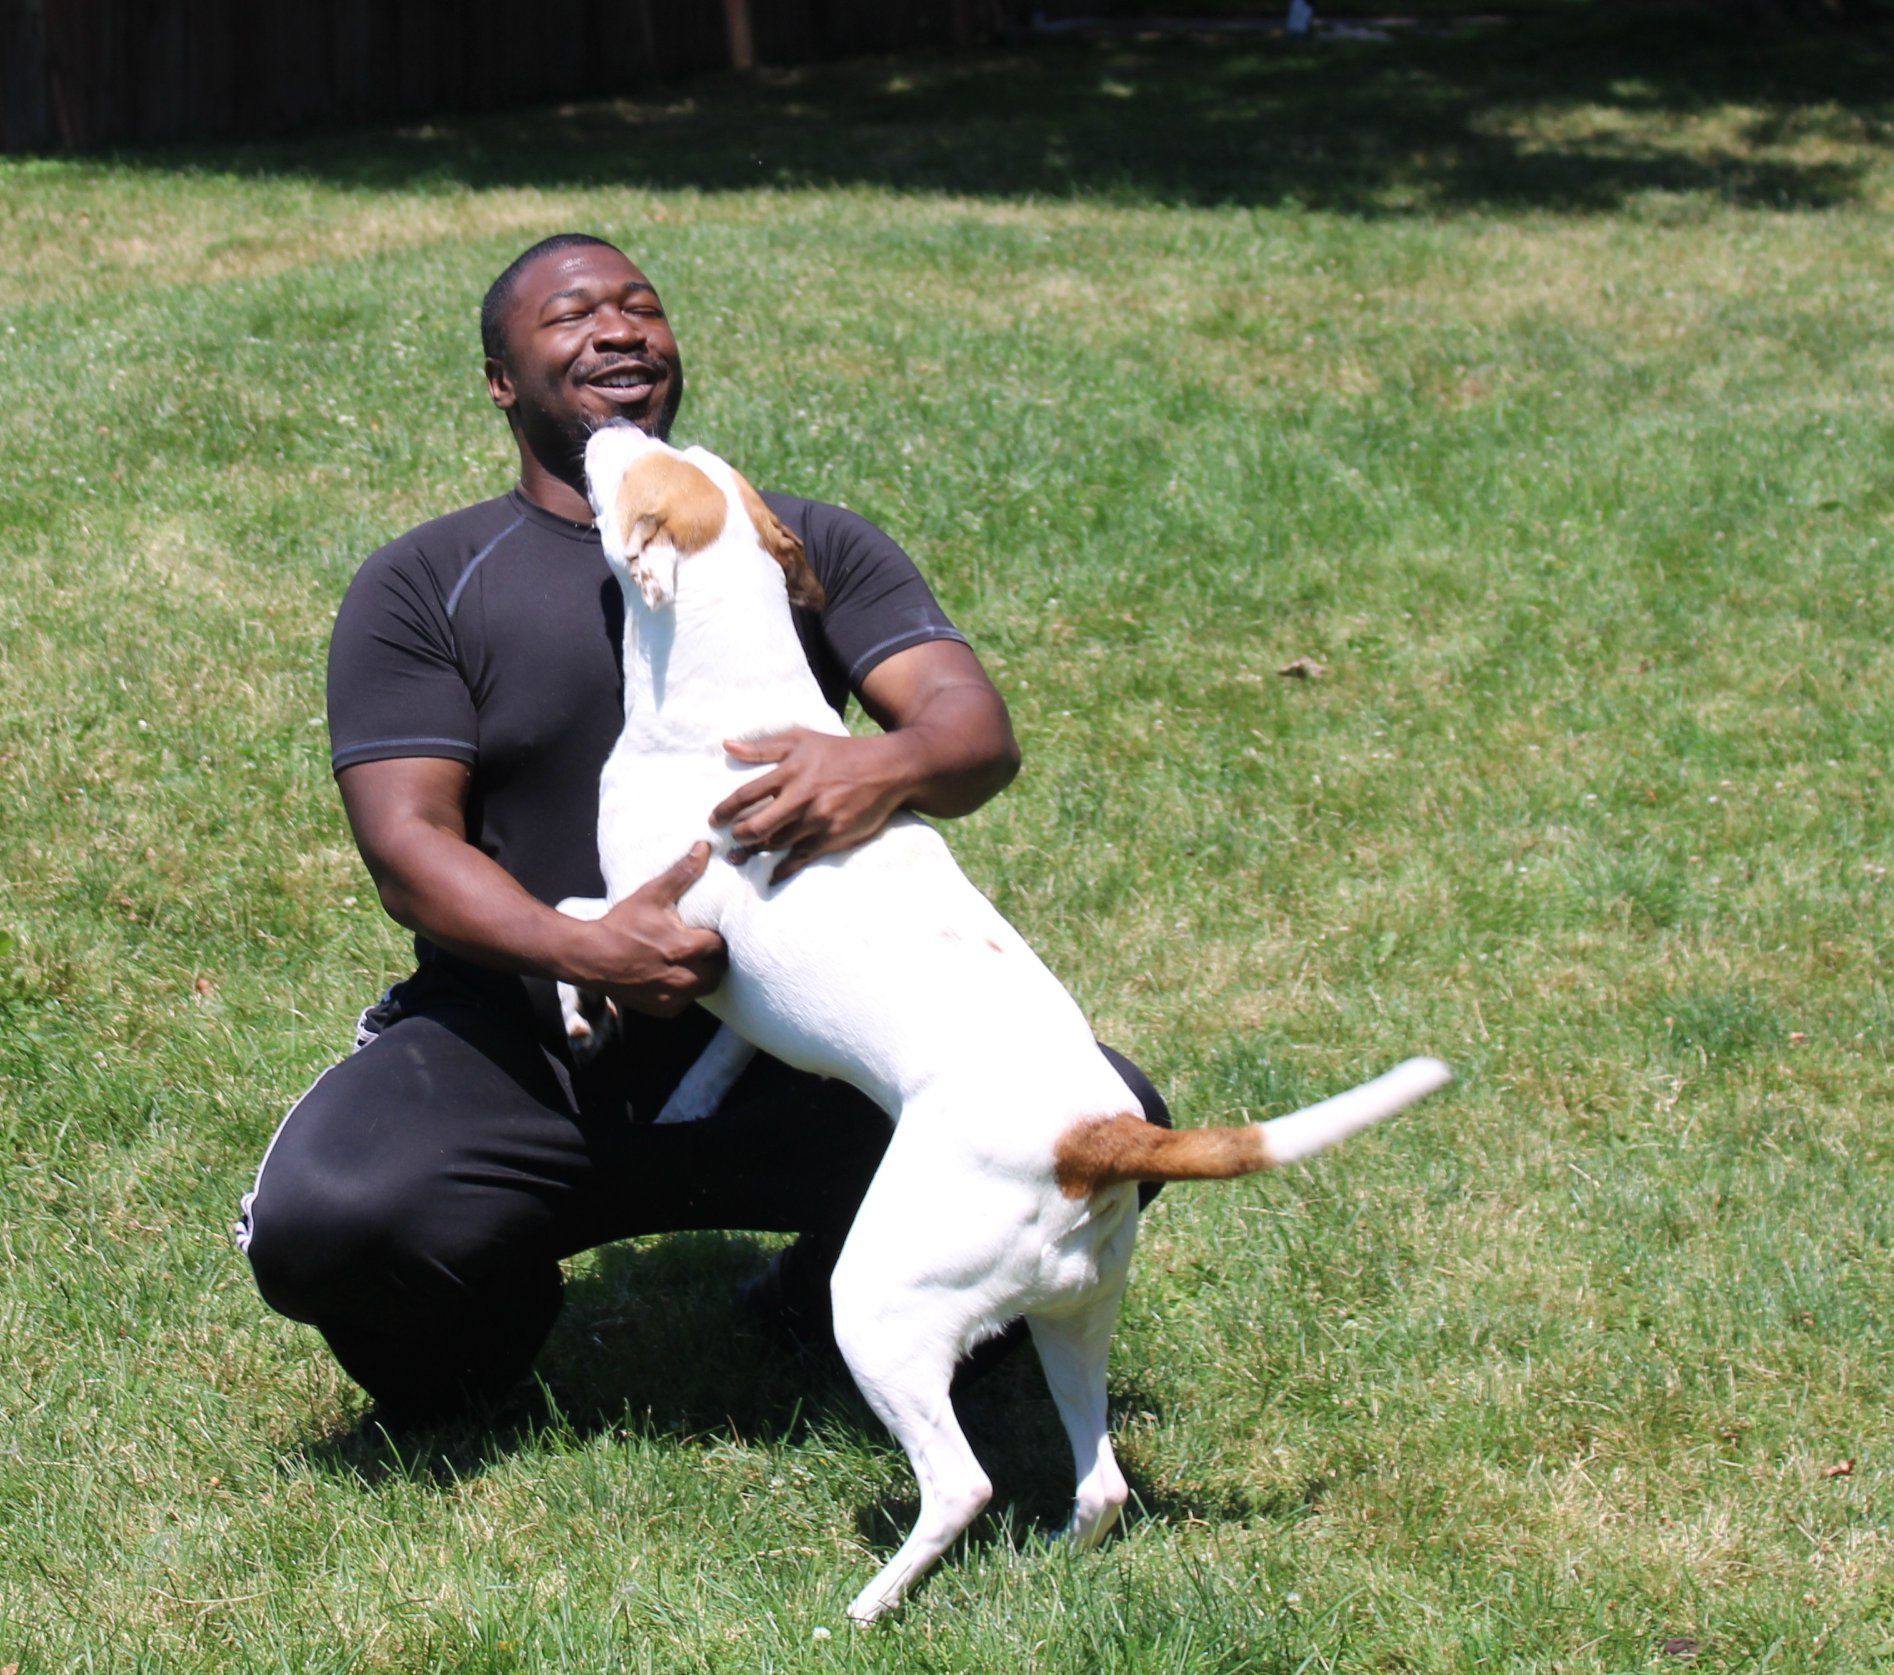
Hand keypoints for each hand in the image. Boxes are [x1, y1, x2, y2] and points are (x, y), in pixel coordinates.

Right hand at [572, 843, 726, 1016]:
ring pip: (706, 988)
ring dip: (704, 975)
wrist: (589, 958)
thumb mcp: (651, 895)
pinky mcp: (663, 1009)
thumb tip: (704, 847)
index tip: (709, 930)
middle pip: (718, 969)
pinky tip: (677, 976)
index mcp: (683, 948)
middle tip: (705, 945)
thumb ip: (682, 872)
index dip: (716, 936)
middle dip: (715, 957)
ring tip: (695, 960)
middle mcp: (681, 978)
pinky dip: (686, 990)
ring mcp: (672, 997)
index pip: (720, 944)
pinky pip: (687, 1001)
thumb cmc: (621, 924)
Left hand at [711, 729, 906, 883]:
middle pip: (756, 826)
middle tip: (730, 839)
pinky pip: (800, 858)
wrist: (888, 769)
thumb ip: (763, 747)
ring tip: (740, 857)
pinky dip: (782, 870)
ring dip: (755, 852)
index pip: (746, 795)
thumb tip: (727, 746)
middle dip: (738, 836)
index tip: (714, 820)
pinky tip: (770, 876)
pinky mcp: (832, 837)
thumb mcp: (802, 739)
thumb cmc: (841, 752)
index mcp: (790, 771)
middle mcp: (801, 798)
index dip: (725, 810)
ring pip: (776, 843)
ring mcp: (817, 820)